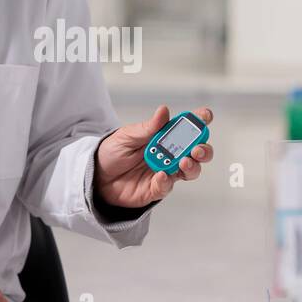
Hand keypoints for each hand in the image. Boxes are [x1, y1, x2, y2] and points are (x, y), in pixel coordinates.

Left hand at [93, 105, 213, 207]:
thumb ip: (148, 127)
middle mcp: (170, 154)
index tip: (205, 116)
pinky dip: (166, 181)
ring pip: (191, 170)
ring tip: (183, 162)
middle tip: (197, 148)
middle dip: (203, 149)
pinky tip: (160, 176)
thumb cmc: (113, 153)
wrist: (97, 177)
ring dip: (192, 166)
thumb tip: (164, 111)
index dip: (199, 121)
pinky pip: (168, 186)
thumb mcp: (127, 136)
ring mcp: (166, 172)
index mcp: (164, 136)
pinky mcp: (157, 189)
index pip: (187, 128)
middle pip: (198, 152)